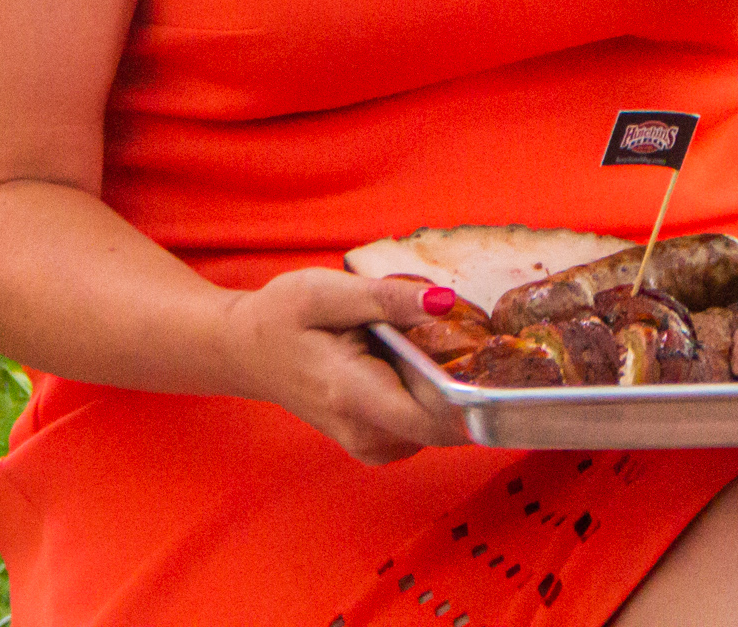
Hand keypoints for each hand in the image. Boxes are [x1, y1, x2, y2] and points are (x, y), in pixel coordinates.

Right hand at [214, 269, 453, 464]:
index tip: (493, 357)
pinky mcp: (377, 445)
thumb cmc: (280, 316)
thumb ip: (388, 299)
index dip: (475, 394)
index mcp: (354, 395)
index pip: (437, 419)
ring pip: (442, 426)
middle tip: (466, 334)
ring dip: (448, 386)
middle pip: (449, 423)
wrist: (245, 352)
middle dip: (467, 382)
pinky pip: (426, 426)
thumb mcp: (326, 292)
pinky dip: (432, 396)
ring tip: (428, 342)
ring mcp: (372, 446)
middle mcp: (367, 434)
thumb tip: (445, 302)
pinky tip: (412, 363)